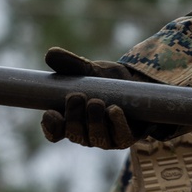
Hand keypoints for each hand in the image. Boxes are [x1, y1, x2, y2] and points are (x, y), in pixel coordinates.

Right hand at [40, 47, 155, 148]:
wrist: (140, 83)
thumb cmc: (109, 80)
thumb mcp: (90, 69)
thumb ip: (71, 64)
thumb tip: (50, 53)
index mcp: (70, 119)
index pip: (54, 132)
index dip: (50, 126)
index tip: (51, 112)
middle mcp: (86, 133)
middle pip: (74, 134)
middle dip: (73, 117)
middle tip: (76, 96)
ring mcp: (106, 139)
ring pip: (96, 138)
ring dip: (94, 121)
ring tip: (96, 101)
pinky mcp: (126, 138)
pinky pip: (120, 137)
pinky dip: (116, 123)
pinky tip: (114, 110)